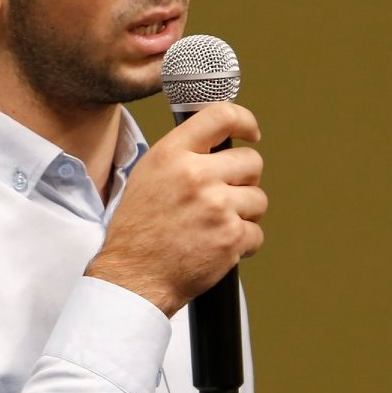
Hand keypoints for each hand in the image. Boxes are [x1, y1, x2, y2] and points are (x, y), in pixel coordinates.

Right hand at [86, 102, 266, 315]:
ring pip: (258, 198)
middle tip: (225, 195)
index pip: (221, 116)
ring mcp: (216, 207)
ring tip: (217, 225)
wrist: (133, 277)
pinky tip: (218, 245)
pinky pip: (257, 232)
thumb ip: (182, 155)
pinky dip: (243, 243)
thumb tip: (217, 144)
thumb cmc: (138, 230)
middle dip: (244, 179)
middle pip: (251, 161)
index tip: (251, 132)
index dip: (244, 120)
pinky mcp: (231, 237)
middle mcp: (195, 175)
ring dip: (244, 213)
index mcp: (172, 155)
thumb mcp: (148, 176)